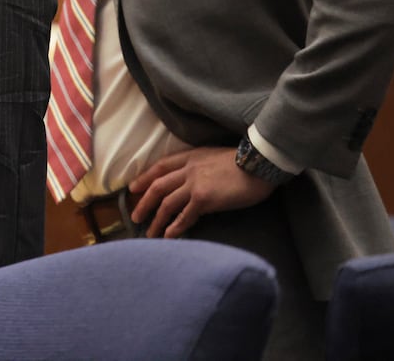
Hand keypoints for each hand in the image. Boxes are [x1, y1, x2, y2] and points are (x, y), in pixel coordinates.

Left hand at [127, 147, 275, 238]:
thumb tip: (190, 180)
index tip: (133, 188)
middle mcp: (188, 169)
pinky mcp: (204, 199)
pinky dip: (175, 227)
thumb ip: (199, 166)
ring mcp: (194, 184)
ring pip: (167, 203)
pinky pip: (185, 216)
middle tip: (135, 216)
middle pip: (158, 186)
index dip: (145, 177)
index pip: (160, 167)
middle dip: (144, 202)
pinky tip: (169, 236)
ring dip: (156, 220)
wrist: (259, 164)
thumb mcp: (214, 156)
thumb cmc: (243, 162)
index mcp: (190, 157)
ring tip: (149, 233)